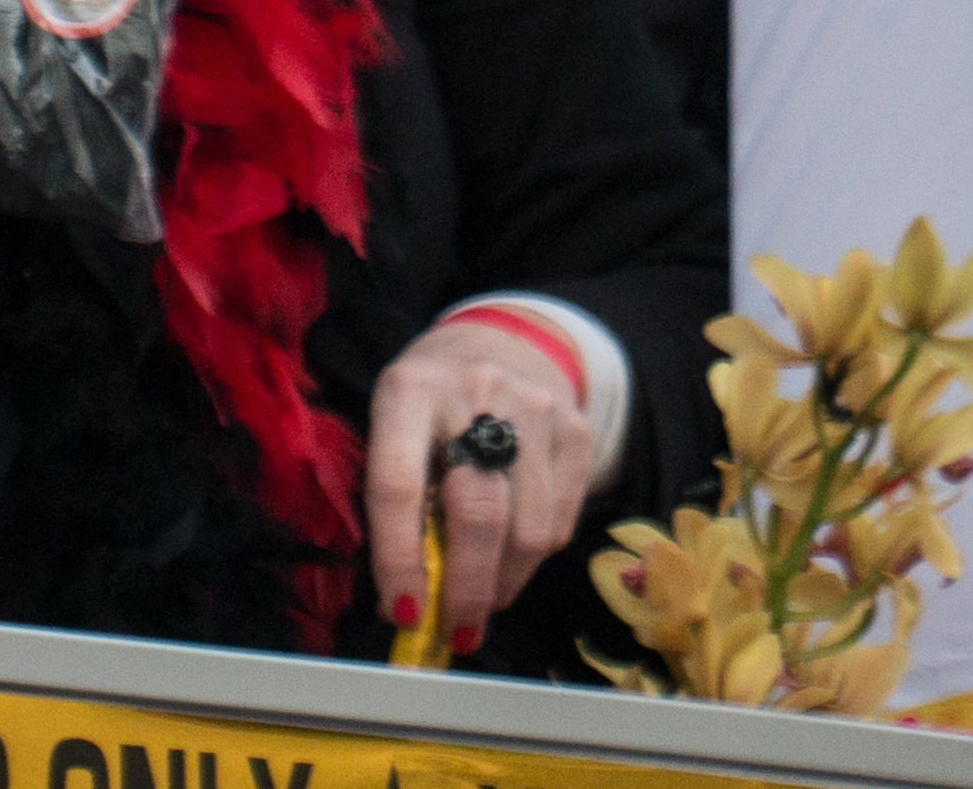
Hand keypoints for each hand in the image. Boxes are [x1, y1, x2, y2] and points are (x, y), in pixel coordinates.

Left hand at [363, 314, 593, 651]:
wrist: (504, 341)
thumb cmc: (431, 398)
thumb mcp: (393, 422)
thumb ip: (396, 490)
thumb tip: (405, 592)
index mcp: (407, 389)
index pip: (397, 485)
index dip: (398, 557)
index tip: (402, 611)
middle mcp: (474, 394)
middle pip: (478, 514)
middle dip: (465, 589)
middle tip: (454, 631)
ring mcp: (535, 411)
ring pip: (529, 530)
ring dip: (503, 583)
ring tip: (481, 600)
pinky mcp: (579, 433)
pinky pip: (562, 523)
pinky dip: (533, 560)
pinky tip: (511, 562)